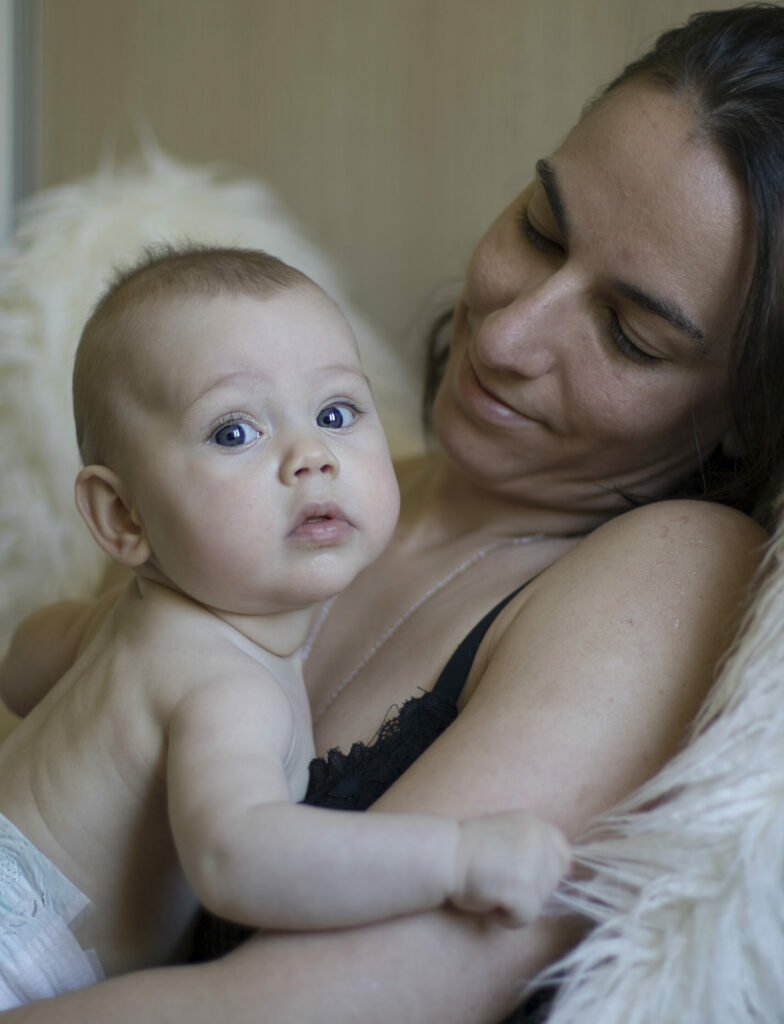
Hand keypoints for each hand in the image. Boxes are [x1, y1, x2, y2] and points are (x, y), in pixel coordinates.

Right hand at [451, 810, 570, 927]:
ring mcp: (531, 861)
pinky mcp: (521, 885)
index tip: (517, 871)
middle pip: (552, 883)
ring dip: (516, 903)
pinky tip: (487, 900)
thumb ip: (536, 848)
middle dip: (527, 889)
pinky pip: (525, 917)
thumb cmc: (468, 851)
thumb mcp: (508, 835)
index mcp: (535, 823)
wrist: (441, 856)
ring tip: (490, 885)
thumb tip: (571, 870)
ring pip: (539, 902)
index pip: (563, 856)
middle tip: (496, 876)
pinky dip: (506, 917)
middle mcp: (539, 838)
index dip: (543, 872)